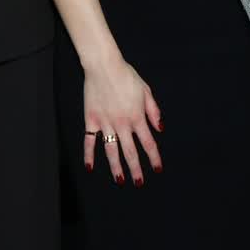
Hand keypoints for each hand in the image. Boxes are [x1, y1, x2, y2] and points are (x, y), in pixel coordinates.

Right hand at [83, 56, 162, 185]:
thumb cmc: (126, 76)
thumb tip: (160, 129)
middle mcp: (122, 124)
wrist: (104, 66)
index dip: (154, 158)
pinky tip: (90, 167)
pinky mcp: (91, 120)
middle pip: (131, 152)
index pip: (148, 143)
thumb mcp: (146, 91)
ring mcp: (105, 123)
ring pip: (111, 150)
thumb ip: (154, 111)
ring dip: (116, 167)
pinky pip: (89, 141)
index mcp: (137, 117)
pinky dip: (89, 154)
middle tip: (139, 183)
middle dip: (136, 169)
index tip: (157, 169)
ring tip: (120, 180)